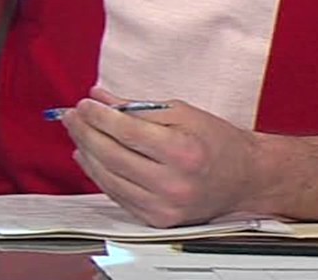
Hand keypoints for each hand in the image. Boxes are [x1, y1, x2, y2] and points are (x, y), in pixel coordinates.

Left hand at [61, 86, 263, 226]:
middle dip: (86, 133)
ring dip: (87, 154)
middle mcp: (173, 184)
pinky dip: (100, 176)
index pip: (128, 132)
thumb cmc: (215, 141)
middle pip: (114, 157)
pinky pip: (118, 196)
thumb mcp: (181, 112)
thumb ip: (137, 107)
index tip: (84, 103)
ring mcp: (165, 207)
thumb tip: (99, 98)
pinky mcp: (158, 220)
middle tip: (72, 116)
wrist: (244, 178)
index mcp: (183, 152)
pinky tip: (89, 157)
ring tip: (76, 133)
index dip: (100, 116)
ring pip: (110, 180)